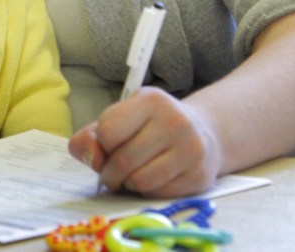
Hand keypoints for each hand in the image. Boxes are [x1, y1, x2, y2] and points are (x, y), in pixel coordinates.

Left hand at [68, 87, 220, 197]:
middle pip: (123, 160)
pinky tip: (151, 179)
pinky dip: (147, 193)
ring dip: (128, 185)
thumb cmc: (150, 126)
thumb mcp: (120, 118)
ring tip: (131, 175)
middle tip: (111, 173)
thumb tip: (92, 159)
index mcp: (150, 99)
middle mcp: (174, 120)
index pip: (108, 130)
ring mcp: (190, 148)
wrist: (202, 132)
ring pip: (140, 181)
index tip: (106, 148)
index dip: (101, 145)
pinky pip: (158, 194)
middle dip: (110, 173)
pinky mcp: (199, 174)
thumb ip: (92, 136)